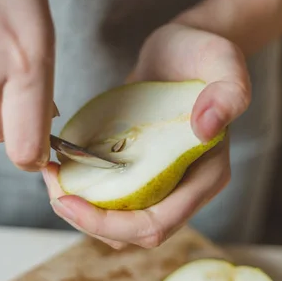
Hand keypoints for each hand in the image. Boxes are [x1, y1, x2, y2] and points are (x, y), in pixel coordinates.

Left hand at [42, 22, 250, 248]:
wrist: (183, 48)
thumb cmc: (203, 52)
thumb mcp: (223, 61)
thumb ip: (229, 92)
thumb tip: (208, 129)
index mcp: (206, 177)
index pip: (157, 224)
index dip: (110, 224)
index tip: (68, 201)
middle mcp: (184, 188)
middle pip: (132, 232)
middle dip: (88, 221)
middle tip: (53, 188)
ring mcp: (160, 181)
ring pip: (117, 221)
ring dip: (81, 210)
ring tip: (53, 177)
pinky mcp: (138, 170)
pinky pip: (110, 196)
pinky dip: (83, 191)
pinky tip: (62, 165)